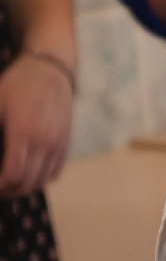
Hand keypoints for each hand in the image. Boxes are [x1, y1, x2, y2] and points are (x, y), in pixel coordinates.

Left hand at [0, 51, 72, 195]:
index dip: (0, 186)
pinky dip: (41, 179)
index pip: (13, 174)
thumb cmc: (18, 83)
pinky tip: (29, 174)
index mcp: (22, 133)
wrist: (51, 69)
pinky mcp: (65, 142)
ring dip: (25, 188)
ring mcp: (57, 144)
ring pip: (42, 180)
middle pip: (28, 183)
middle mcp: (43, 143)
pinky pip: (55, 170)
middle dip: (9, 192)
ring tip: (11, 185)